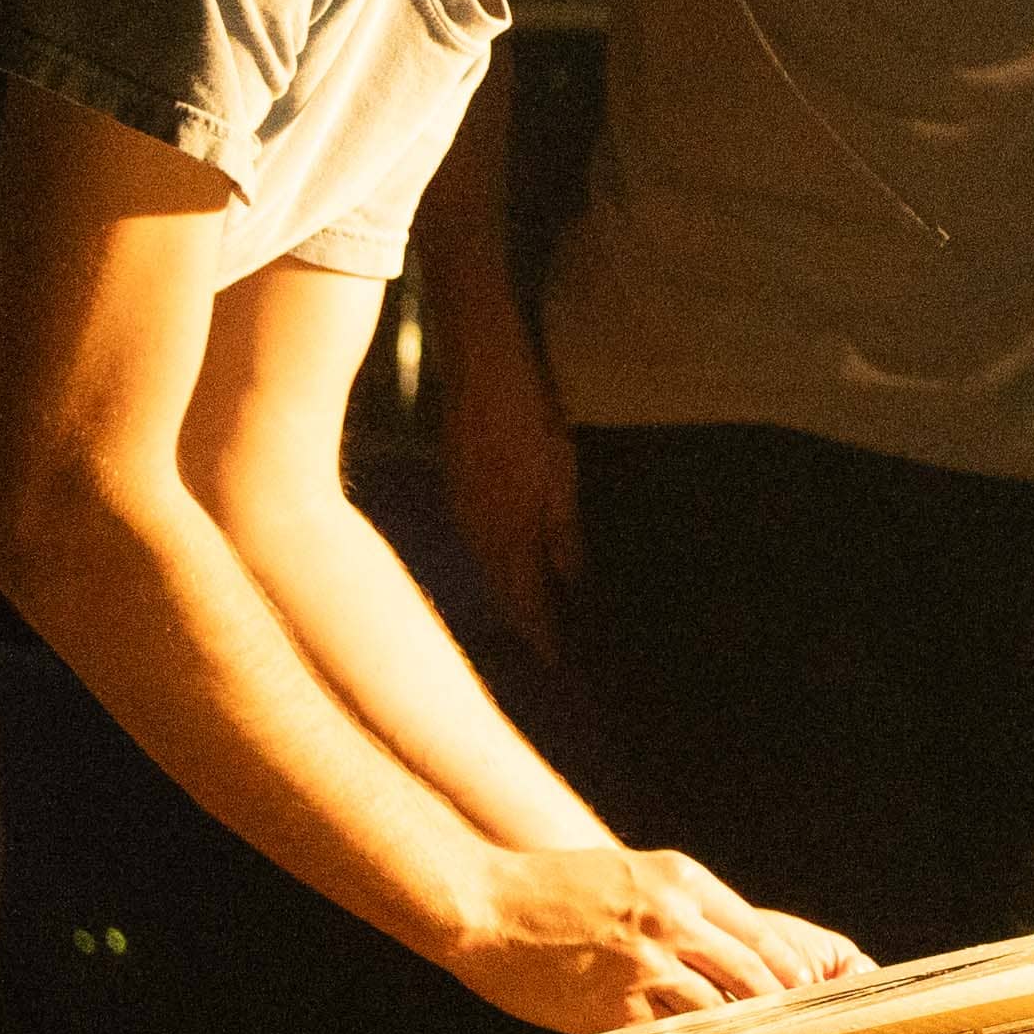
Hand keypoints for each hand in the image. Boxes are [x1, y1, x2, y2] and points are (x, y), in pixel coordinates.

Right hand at [439, 371, 582, 658]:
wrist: (479, 367)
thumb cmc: (529, 417)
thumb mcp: (560, 477)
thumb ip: (564, 536)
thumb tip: (574, 586)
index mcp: (507, 534)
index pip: (526, 603)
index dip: (544, 636)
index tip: (562, 666)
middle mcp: (478, 533)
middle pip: (504, 594)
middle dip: (528, 626)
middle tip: (554, 656)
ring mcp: (463, 512)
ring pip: (490, 572)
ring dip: (513, 598)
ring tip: (538, 623)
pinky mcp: (459, 492)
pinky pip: (480, 546)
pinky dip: (499, 568)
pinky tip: (513, 569)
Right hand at [442, 844, 862, 1031]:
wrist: (485, 904)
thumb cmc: (550, 888)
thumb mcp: (629, 873)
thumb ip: (677, 904)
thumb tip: (717, 942)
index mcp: (681, 881)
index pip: (758, 930)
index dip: (788, 966)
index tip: (804, 987)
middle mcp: (673, 920)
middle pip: (752, 971)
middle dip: (778, 1003)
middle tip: (797, 1026)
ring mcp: (647, 966)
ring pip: (719, 1006)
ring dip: (740, 1029)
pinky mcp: (617, 1006)